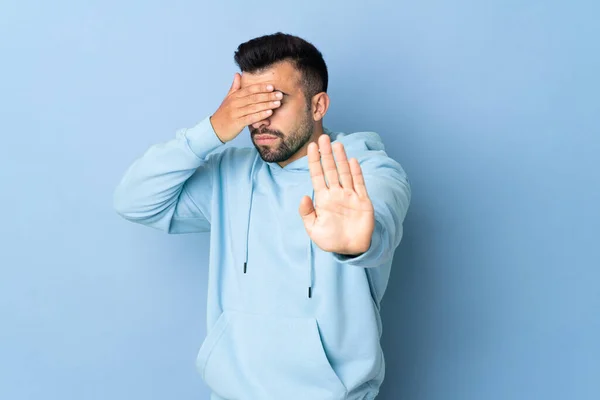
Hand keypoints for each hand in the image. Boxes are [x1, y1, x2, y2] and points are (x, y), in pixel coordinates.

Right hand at [210, 73, 282, 142]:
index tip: (272, 87)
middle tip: (279, 95)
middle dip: (268, 96)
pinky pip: (251, 118)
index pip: (249, 90)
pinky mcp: (237, 123)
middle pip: (254, 98)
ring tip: (277, 103)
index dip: (261, 88)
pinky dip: (261, 115)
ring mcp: (236, 113)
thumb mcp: (228, 99)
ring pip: (254, 107)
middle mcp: (235, 103)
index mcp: (234, 96)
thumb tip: (237, 74)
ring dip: (267, 105)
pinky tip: (269, 113)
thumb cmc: (224, 114)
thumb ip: (234, 87)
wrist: (214, 129)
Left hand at [298, 134, 374, 254]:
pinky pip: (359, 184)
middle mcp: (336, 194)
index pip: (317, 176)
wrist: (351, 249)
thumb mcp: (314, 230)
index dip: (314, 161)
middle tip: (323, 137)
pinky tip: (353, 161)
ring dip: (341, 159)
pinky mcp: (362, 201)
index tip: (311, 147)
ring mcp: (349, 196)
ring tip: (337, 144)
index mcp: (323, 199)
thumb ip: (307, 213)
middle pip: (330, 170)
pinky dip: (356, 173)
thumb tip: (304, 196)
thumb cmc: (331, 240)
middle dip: (326, 154)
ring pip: (344, 173)